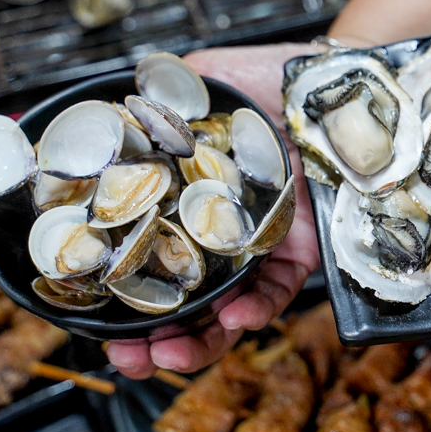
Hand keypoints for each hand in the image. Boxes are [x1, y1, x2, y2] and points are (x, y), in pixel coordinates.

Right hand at [107, 43, 320, 377]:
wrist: (330, 79)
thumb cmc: (271, 76)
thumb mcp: (203, 79)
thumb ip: (161, 99)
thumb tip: (117, 107)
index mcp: (193, 201)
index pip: (154, 259)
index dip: (127, 295)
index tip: (100, 323)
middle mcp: (225, 229)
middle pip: (189, 299)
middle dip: (156, 336)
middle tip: (128, 355)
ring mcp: (264, 242)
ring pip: (232, 307)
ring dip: (200, 339)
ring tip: (167, 352)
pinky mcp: (305, 246)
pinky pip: (280, 287)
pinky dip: (257, 307)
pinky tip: (235, 314)